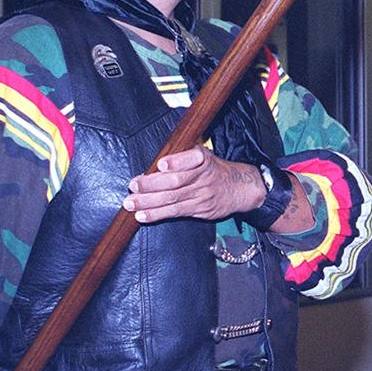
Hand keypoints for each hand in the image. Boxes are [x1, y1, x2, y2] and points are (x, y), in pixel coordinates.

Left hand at [123, 146, 264, 222]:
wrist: (240, 188)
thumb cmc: (214, 169)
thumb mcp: (203, 155)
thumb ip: (182, 156)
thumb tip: (152, 164)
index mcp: (203, 159)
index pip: (193, 158)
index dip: (177, 162)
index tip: (162, 164)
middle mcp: (204, 177)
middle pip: (176, 181)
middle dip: (152, 184)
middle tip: (134, 186)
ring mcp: (202, 195)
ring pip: (173, 199)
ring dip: (149, 202)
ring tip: (131, 203)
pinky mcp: (199, 209)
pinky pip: (176, 212)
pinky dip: (157, 214)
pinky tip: (143, 216)